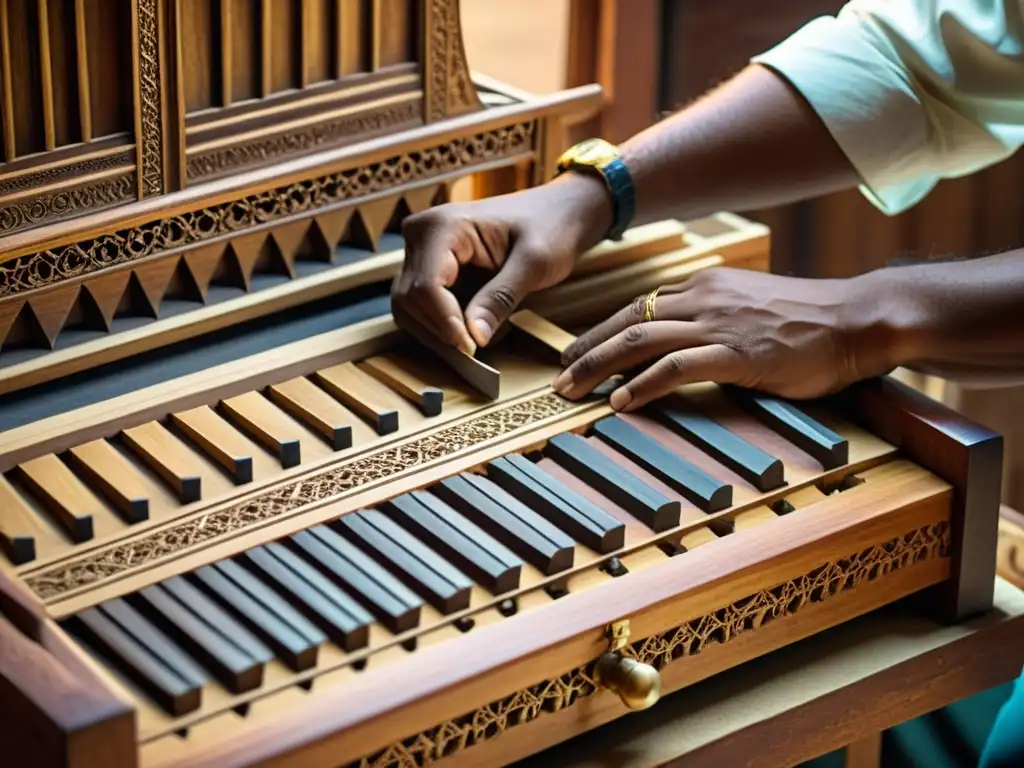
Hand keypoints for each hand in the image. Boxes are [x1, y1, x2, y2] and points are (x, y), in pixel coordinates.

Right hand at [392, 174, 611, 353]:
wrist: (558, 212)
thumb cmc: (550, 227)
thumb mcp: (534, 263)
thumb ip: (500, 298)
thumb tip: (474, 337)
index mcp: (442, 226)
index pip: (426, 286)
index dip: (445, 323)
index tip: (472, 348)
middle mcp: (421, 235)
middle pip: (410, 301)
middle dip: (440, 332)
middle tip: (476, 354)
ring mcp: (422, 252)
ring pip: (409, 309)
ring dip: (439, 333)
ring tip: (478, 340)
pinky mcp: (430, 268)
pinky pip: (422, 308)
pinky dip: (443, 327)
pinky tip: (473, 329)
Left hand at [554, 267, 897, 408]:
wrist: (856, 319)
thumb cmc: (809, 320)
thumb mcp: (749, 308)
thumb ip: (713, 317)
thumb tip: (682, 341)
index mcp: (704, 286)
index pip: (638, 306)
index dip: (602, 331)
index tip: (578, 353)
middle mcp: (703, 298)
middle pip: (626, 321)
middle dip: (586, 350)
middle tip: (559, 376)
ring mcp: (717, 323)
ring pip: (639, 339)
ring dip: (598, 366)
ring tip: (572, 390)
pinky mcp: (735, 353)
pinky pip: (675, 367)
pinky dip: (642, 384)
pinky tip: (620, 402)